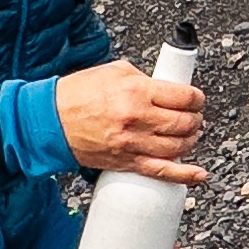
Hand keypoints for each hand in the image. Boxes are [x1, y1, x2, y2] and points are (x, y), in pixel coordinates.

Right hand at [58, 60, 205, 183]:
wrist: (50, 120)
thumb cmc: (78, 94)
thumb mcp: (115, 72)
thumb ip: (145, 79)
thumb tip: (168, 87)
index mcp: (136, 92)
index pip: (184, 97)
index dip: (197, 98)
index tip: (197, 99)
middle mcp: (136, 119)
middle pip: (184, 123)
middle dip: (195, 119)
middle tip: (193, 116)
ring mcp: (132, 144)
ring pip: (178, 147)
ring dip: (190, 140)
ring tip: (188, 134)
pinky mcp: (126, 162)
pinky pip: (161, 172)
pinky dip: (184, 175)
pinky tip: (198, 174)